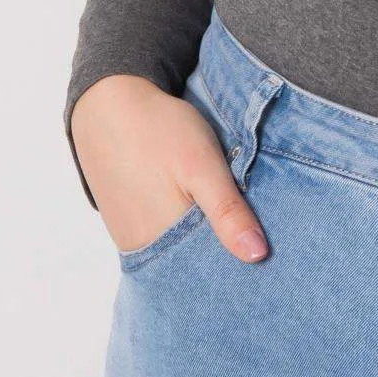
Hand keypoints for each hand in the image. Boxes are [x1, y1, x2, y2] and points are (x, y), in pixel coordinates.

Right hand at [71, 75, 269, 262]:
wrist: (109, 105)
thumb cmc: (160, 131)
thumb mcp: (202, 165)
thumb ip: (227, 212)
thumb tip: (257, 256)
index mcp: (166, 241)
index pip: (213, 271)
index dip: (242, 263)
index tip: (268, 252)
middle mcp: (145, 250)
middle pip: (195, 266)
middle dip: (225, 254)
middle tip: (255, 233)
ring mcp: (133, 240)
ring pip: (180, 254)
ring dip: (205, 243)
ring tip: (231, 223)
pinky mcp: (128, 226)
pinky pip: (163, 241)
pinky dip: (185, 233)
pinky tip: (202, 216)